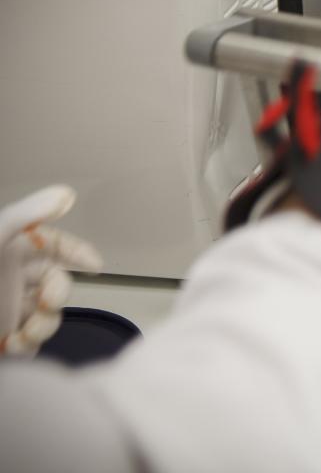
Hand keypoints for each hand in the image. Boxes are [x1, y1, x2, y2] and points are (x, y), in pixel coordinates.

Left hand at [0, 185, 102, 355]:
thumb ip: (29, 213)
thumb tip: (65, 194)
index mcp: (10, 251)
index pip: (55, 246)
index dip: (77, 252)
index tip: (93, 263)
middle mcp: (11, 279)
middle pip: (57, 281)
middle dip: (60, 292)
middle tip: (47, 298)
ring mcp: (8, 310)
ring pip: (49, 315)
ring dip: (46, 323)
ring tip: (28, 329)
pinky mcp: (4, 338)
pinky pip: (32, 342)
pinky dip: (29, 345)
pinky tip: (14, 342)